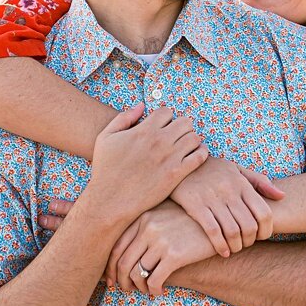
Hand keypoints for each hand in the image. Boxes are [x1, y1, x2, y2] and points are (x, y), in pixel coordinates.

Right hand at [73, 104, 206, 226]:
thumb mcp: (106, 137)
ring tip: (183, 146)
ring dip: (190, 139)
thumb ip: (124, 118)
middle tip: (175, 136)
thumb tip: (141, 105)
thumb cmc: (105, 169)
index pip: (167, 111)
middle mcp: (159, 141)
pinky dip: (200, 153)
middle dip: (180, 126)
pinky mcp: (177, 174)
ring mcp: (170, 157)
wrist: (111, 199)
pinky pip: (200, 156)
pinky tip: (192, 156)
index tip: (161, 127)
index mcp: (143, 130)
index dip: (165, 117)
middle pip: (185, 121)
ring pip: (194, 137)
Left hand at [108, 201, 219, 296]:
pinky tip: (159, 292)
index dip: (110, 266)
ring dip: (139, 287)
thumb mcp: (165, 216)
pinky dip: (153, 289)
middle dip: (121, 280)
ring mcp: (161, 241)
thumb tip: (123, 256)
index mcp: (142, 217)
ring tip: (145, 291)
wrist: (220, 223)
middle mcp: (148, 227)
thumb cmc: (189, 222)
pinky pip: (154, 279)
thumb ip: (144, 229)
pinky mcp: (175, 255)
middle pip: (123, 262)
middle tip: (125, 290)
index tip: (110, 279)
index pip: (116, 246)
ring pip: (137, 273)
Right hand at [170, 157, 283, 257]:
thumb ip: (259, 181)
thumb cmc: (210, 168)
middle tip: (246, 244)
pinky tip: (222, 252)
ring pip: (232, 231)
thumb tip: (282, 196)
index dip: (267, 231)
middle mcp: (229, 191)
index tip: (262, 237)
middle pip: (249, 225)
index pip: (264, 213)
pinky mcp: (195, 205)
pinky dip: (220, 245)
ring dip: (236, 246)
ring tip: (234, 249)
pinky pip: (212, 230)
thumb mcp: (236, 169)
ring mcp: (212, 198)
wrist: (180, 163)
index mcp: (241, 184)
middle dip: (250, 241)